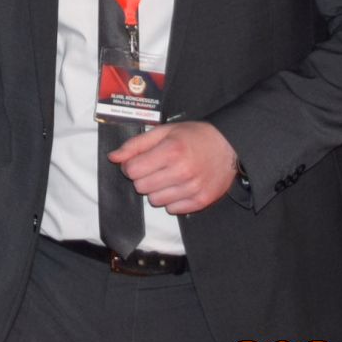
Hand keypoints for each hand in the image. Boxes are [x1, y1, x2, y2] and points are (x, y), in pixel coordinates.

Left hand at [109, 121, 238, 214]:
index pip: (132, 170)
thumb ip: (136, 145)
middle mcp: (182, 171)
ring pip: (155, 200)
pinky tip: (180, 186)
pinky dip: (172, 200)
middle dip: (143, 177)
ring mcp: (193, 188)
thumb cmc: (193, 136)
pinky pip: (172, 210)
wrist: (229, 145)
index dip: (131, 166)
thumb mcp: (164, 132)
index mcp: (171, 151)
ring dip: (157, 190)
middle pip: (141, 187)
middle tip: (156, 168)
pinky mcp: (201, 201)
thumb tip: (113, 157)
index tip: (139, 161)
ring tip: (169, 176)